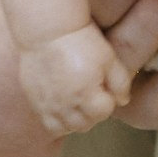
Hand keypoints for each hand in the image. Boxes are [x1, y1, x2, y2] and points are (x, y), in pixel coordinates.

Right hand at [18, 24, 133, 139]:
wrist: (47, 29)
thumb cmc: (81, 40)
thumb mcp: (109, 58)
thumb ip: (120, 82)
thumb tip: (122, 101)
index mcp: (87, 94)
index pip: (104, 112)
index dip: (107, 99)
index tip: (104, 86)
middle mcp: (66, 104)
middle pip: (86, 124)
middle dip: (93, 112)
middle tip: (91, 92)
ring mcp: (48, 105)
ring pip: (67, 127)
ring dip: (75, 119)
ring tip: (77, 100)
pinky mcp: (35, 100)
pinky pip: (48, 122)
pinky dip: (58, 118)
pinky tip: (63, 103)